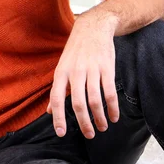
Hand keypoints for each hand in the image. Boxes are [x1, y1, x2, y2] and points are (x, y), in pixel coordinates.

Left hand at [47, 13, 119, 138]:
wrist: (93, 28)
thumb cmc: (75, 51)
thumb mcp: (61, 67)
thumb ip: (57, 90)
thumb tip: (49, 111)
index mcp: (61, 73)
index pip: (55, 98)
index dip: (58, 117)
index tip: (61, 133)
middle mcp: (75, 72)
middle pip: (77, 103)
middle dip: (83, 123)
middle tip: (89, 135)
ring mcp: (91, 70)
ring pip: (94, 100)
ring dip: (99, 118)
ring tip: (102, 127)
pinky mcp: (107, 68)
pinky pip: (110, 92)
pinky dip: (112, 107)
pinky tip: (114, 116)